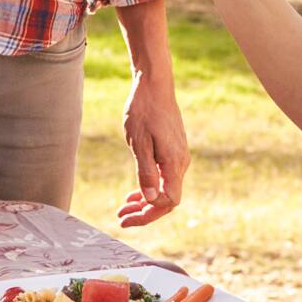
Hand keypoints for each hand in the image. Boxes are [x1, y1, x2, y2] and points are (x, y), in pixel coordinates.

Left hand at [119, 70, 188, 226]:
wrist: (154, 84)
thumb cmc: (144, 111)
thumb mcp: (139, 142)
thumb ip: (145, 172)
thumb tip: (149, 198)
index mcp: (174, 163)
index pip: (167, 201)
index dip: (147, 214)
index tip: (126, 217)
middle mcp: (180, 162)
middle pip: (167, 198)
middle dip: (145, 211)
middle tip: (121, 216)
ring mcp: (178, 156)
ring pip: (165, 187)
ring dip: (145, 200)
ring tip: (124, 205)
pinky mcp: (173, 149)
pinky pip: (165, 176)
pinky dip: (150, 186)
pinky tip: (135, 190)